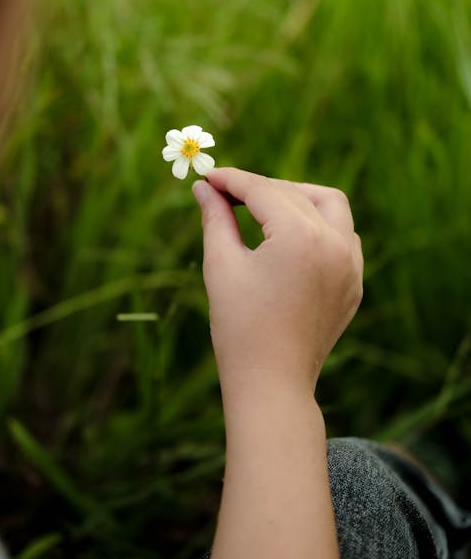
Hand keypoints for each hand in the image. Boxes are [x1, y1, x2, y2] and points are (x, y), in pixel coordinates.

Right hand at [192, 168, 362, 398]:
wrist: (272, 383)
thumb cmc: (239, 326)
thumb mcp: (222, 266)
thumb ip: (215, 218)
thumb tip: (205, 188)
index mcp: (301, 237)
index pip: (263, 191)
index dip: (232, 180)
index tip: (209, 175)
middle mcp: (335, 244)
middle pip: (295, 193)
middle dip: (260, 189)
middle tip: (227, 194)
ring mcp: (351, 265)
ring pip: (331, 206)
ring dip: (299, 198)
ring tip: (264, 208)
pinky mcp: (354, 284)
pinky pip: (344, 236)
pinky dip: (321, 225)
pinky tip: (293, 236)